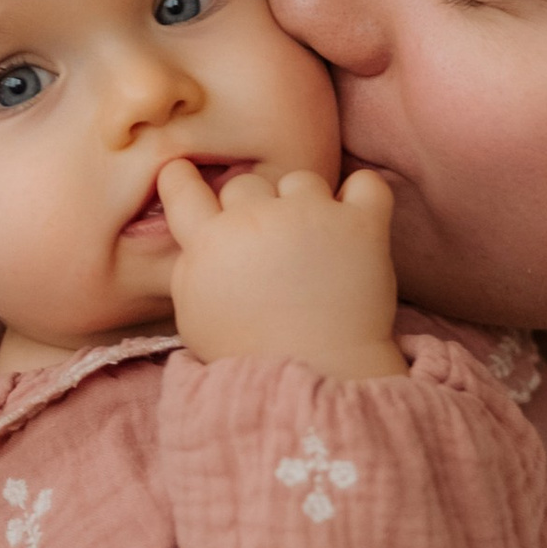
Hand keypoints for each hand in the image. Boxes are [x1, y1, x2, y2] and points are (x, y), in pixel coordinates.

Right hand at [158, 155, 406, 379]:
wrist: (317, 374)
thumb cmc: (250, 354)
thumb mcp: (193, 317)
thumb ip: (189, 268)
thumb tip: (199, 239)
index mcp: (210, 242)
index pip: (182, 189)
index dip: (181, 178)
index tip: (184, 174)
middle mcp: (257, 218)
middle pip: (245, 184)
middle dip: (254, 208)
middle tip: (269, 246)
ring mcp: (311, 215)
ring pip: (301, 181)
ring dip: (305, 205)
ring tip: (312, 248)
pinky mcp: (361, 224)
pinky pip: (365, 184)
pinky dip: (363, 196)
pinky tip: (355, 222)